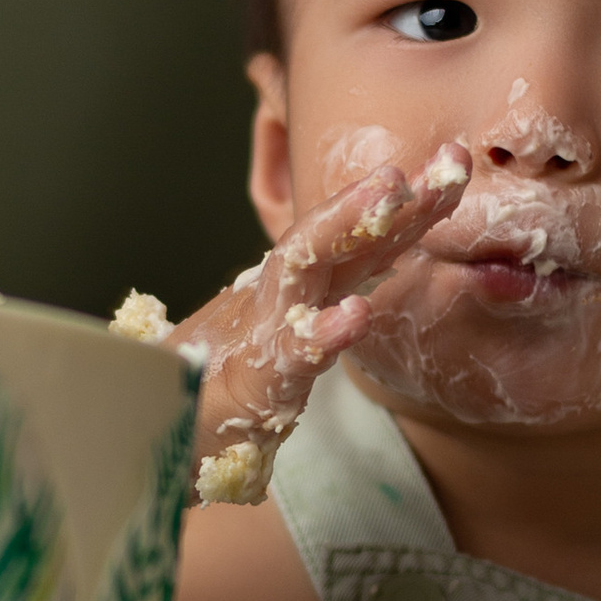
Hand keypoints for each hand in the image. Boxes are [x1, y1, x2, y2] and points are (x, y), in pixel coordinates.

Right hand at [156, 147, 470, 503]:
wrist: (144, 439)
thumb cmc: (210, 395)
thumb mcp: (277, 349)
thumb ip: (314, 317)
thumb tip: (361, 291)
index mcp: (299, 296)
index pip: (361, 242)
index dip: (411, 205)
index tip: (457, 164)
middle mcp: (280, 302)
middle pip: (341, 238)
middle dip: (394, 197)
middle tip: (447, 161)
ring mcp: (259, 336)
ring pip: (302, 267)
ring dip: (345, 222)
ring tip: (389, 191)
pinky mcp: (244, 388)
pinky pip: (285, 357)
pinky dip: (320, 334)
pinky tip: (356, 316)